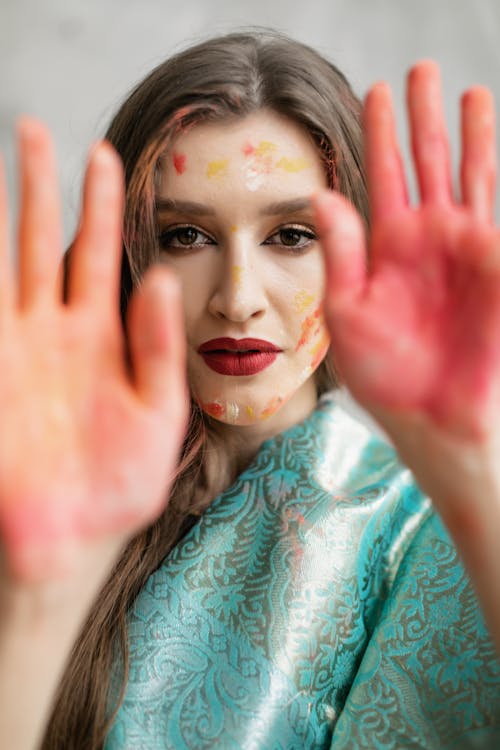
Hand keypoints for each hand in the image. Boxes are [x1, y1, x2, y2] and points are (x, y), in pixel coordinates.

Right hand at [0, 120, 187, 582]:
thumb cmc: (121, 484)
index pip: (101, 254)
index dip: (102, 205)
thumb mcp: (159, 414)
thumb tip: (163, 282)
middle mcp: (55, 332)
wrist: (71, 538)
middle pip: (44, 241)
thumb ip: (160, 348)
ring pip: (1, 265)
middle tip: (35, 129)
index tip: (105, 155)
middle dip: (40, 186)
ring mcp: (15, 347)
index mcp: (104, 337)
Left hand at [314, 61, 498, 442]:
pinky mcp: (496, 264)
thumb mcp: (347, 312)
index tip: (373, 91)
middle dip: (422, 116)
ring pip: (469, 174)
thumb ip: (340, 253)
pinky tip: (491, 138)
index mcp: (384, 247)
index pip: (381, 176)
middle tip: (418, 68)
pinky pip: (498, 209)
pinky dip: (492, 172)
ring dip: (469, 133)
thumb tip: (322, 194)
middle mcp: (425, 239)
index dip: (379, 133)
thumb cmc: (384, 375)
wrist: (432, 417)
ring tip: (468, 90)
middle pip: (424, 162)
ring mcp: (464, 249)